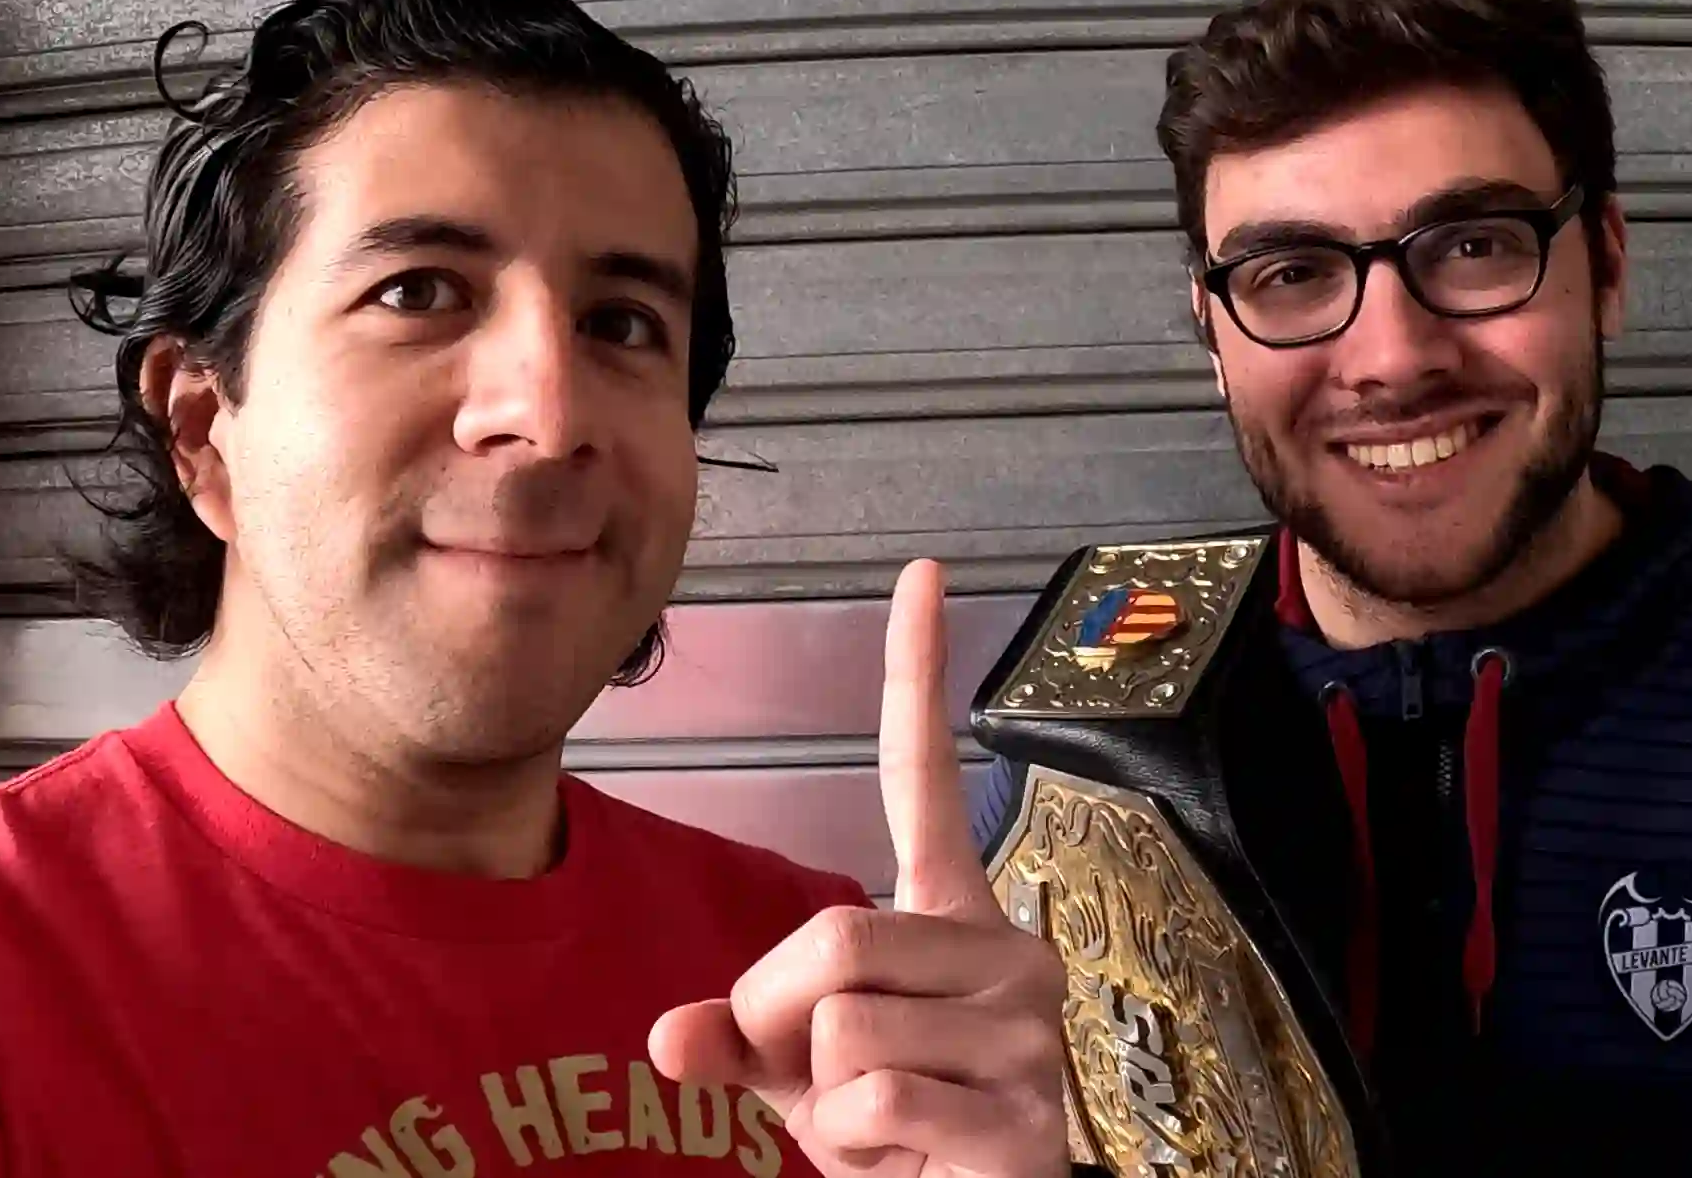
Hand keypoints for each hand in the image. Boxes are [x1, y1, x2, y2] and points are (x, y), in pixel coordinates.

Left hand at [650, 559, 1069, 1177]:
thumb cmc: (902, 1138)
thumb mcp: (803, 1076)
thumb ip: (739, 1037)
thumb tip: (667, 1037)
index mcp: (952, 919)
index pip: (922, 781)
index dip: (915, 676)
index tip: (922, 572)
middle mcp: (1005, 952)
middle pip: (829, 937)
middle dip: (777, 1021)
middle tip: (815, 1080)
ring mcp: (1025, 1030)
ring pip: (837, 1025)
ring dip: (819, 1101)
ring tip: (885, 1127)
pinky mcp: (1021, 1113)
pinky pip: (868, 1100)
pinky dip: (853, 1149)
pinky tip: (910, 1160)